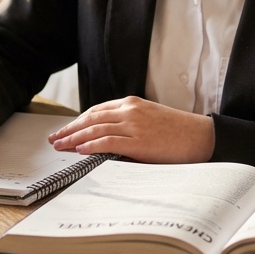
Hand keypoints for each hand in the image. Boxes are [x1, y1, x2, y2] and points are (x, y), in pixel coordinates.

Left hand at [47, 97, 214, 163]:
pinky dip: (91, 146)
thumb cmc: (176, 131)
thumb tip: (106, 135)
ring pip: (95, 129)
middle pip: (90, 118)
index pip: (96, 110)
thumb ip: (128, 122)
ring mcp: (133, 125)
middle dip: (70, 129)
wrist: (200, 136)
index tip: (65, 130)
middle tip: (54, 139)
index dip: (78, 121)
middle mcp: (129, 111)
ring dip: (74, 139)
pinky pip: (108, 142)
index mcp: (131, 103)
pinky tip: (80, 150)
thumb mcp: (149, 118)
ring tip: (60, 146)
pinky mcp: (138, 142)